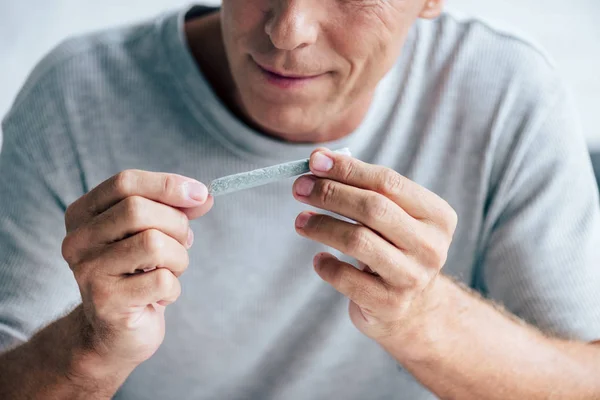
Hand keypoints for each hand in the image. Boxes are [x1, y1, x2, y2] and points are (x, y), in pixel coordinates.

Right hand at [61, 170, 212, 374]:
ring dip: (179, 258)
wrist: (116, 331)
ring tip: (171, 271)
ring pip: (153, 244)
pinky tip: (160, 296)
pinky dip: (174, 288)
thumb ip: (175, 209)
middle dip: (176, 224)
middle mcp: (78, 240)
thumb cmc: (137, 274)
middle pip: (138, 210)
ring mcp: (88, 272)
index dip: (167, 184)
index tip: (200, 193)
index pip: (125, 182)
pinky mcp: (107, 302)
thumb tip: (203, 195)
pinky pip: (162, 280)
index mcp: (83, 215)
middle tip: (184, 242)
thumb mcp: (153, 232)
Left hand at [292, 149, 456, 342]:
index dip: (347, 169)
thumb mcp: (393, 217)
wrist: (414, 310)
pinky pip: (345, 278)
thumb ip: (363, 187)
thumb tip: (318, 159)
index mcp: (437, 216)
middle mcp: (430, 246)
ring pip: (357, 241)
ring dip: (321, 226)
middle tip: (299, 188)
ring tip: (301, 221)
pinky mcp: (389, 304)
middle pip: (373, 208)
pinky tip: (319, 259)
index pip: (387, 182)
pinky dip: (326, 265)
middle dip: (330, 193)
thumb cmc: (395, 249)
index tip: (314, 161)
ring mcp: (412, 277)